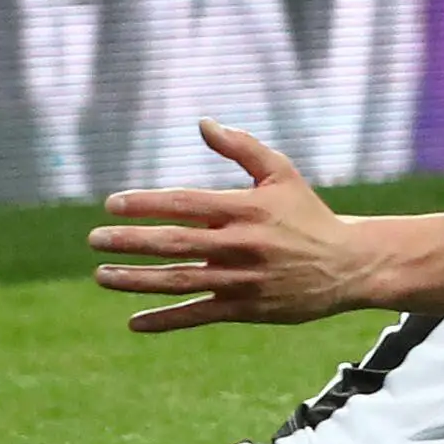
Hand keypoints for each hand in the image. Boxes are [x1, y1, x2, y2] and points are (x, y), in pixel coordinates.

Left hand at [88, 121, 376, 330]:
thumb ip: (242, 147)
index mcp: (246, 208)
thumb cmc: (308, 214)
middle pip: (174, 243)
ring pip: (179, 281)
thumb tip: (203, 122)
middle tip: (94, 239)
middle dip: (130, 241)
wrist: (348, 265)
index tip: (112, 204)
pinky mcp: (247, 310)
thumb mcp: (281, 173)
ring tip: (102, 276)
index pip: (185, 203)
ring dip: (136, 279)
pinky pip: (199, 315)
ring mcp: (242, 280)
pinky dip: (166, 320)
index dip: (146, 204)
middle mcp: (241, 244)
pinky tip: (135, 321)